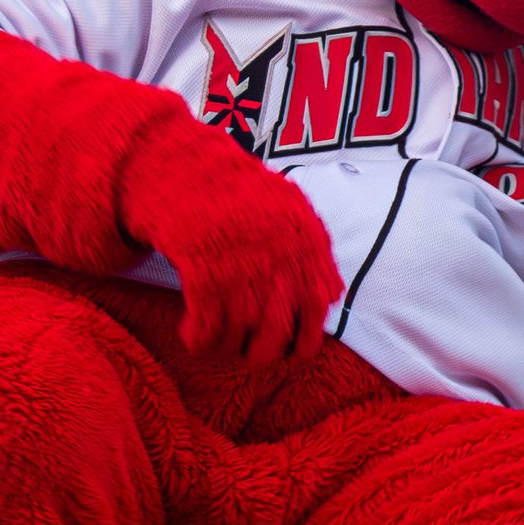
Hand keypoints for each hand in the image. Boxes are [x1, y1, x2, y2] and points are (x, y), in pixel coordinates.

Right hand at [121, 129, 341, 366]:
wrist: (189, 170)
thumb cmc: (240, 193)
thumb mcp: (291, 209)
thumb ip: (315, 251)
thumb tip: (333, 294)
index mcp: (306, 247)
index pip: (318, 311)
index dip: (303, 341)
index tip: (288, 352)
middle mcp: (281, 262)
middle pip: (277, 336)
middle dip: (260, 354)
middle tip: (246, 353)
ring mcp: (244, 269)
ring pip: (240, 338)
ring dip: (225, 348)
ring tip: (216, 342)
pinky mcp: (205, 274)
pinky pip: (206, 329)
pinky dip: (197, 340)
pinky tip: (190, 333)